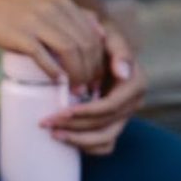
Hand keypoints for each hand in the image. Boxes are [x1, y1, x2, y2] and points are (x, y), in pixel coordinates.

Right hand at [0, 0, 105, 87]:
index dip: (100, 60)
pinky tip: (59, 81)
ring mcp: (38, 23)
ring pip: (70, 50)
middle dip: (92, 70)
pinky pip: (44, 56)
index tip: (98, 77)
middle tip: (89, 87)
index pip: (94, 34)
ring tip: (76, 89)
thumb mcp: (46, 6)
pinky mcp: (21, 36)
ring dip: (78, 73)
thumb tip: (98, 33)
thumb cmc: (14, 14)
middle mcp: (55, 11)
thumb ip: (71, 16)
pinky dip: (55, 71)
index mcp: (64, 5)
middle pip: (86, 44)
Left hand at [42, 21, 146, 155]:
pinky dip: (86, 147)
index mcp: (135, 83)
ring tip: (52, 134)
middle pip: (105, 125)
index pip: (111, 107)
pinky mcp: (112, 123)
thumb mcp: (108, 34)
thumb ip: (119, 48)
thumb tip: (123, 72)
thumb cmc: (97, 36)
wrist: (94, 41)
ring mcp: (123, 116)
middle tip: (45, 123)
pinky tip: (66, 140)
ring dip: (78, 140)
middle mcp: (132, 103)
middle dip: (75, 127)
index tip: (61, 113)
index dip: (85, 113)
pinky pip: (104, 146)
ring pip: (105, 139)